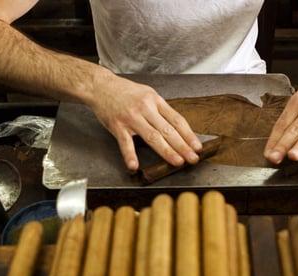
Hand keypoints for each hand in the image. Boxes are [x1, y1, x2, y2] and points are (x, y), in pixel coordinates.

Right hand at [86, 73, 201, 170]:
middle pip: (168, 130)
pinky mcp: (117, 126)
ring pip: (152, 137)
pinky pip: (125, 143)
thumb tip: (176, 127)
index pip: (176, 119)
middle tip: (193, 159)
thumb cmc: (124, 91)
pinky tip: (135, 166)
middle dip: (183, 146)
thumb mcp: (147, 94)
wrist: (100, 86)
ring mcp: (131, 118)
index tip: (197, 146)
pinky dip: (130, 156)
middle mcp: (145, 108)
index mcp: (155, 100)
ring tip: (177, 162)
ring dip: (166, 151)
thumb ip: (160, 109)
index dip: (188, 134)